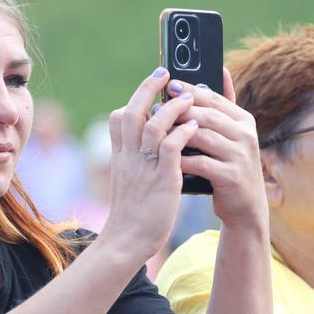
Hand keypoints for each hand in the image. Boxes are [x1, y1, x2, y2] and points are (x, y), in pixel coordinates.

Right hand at [102, 68, 197, 262]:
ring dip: (172, 107)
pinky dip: (183, 131)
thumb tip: (149, 150)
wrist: (127, 241)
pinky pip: (171, 146)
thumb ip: (137, 164)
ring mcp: (144, 166)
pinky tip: (194, 125)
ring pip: (152, 124)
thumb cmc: (134, 216)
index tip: (147, 90)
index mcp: (120, 157)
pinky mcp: (162, 178)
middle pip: (132, 111)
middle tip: (164, 72)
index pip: (118, 119)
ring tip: (187, 96)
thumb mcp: (130, 184)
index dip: (132, 101)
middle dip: (148, 88)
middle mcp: (128, 157)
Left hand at [165, 69, 267, 228]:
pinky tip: (164, 158)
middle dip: (179, 110)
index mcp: (244, 120)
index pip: (213, 98)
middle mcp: (246, 135)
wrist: (245, 206)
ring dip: (176, 134)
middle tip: (155, 109)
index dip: (190, 90)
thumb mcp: (232, 134)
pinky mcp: (231, 177)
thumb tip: (221, 69)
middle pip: (207, 115)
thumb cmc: (230, 165)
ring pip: (203, 137)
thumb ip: (225, 105)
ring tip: (155, 132)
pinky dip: (181, 160)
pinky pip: (201, 163)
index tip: (168, 85)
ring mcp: (241, 156)